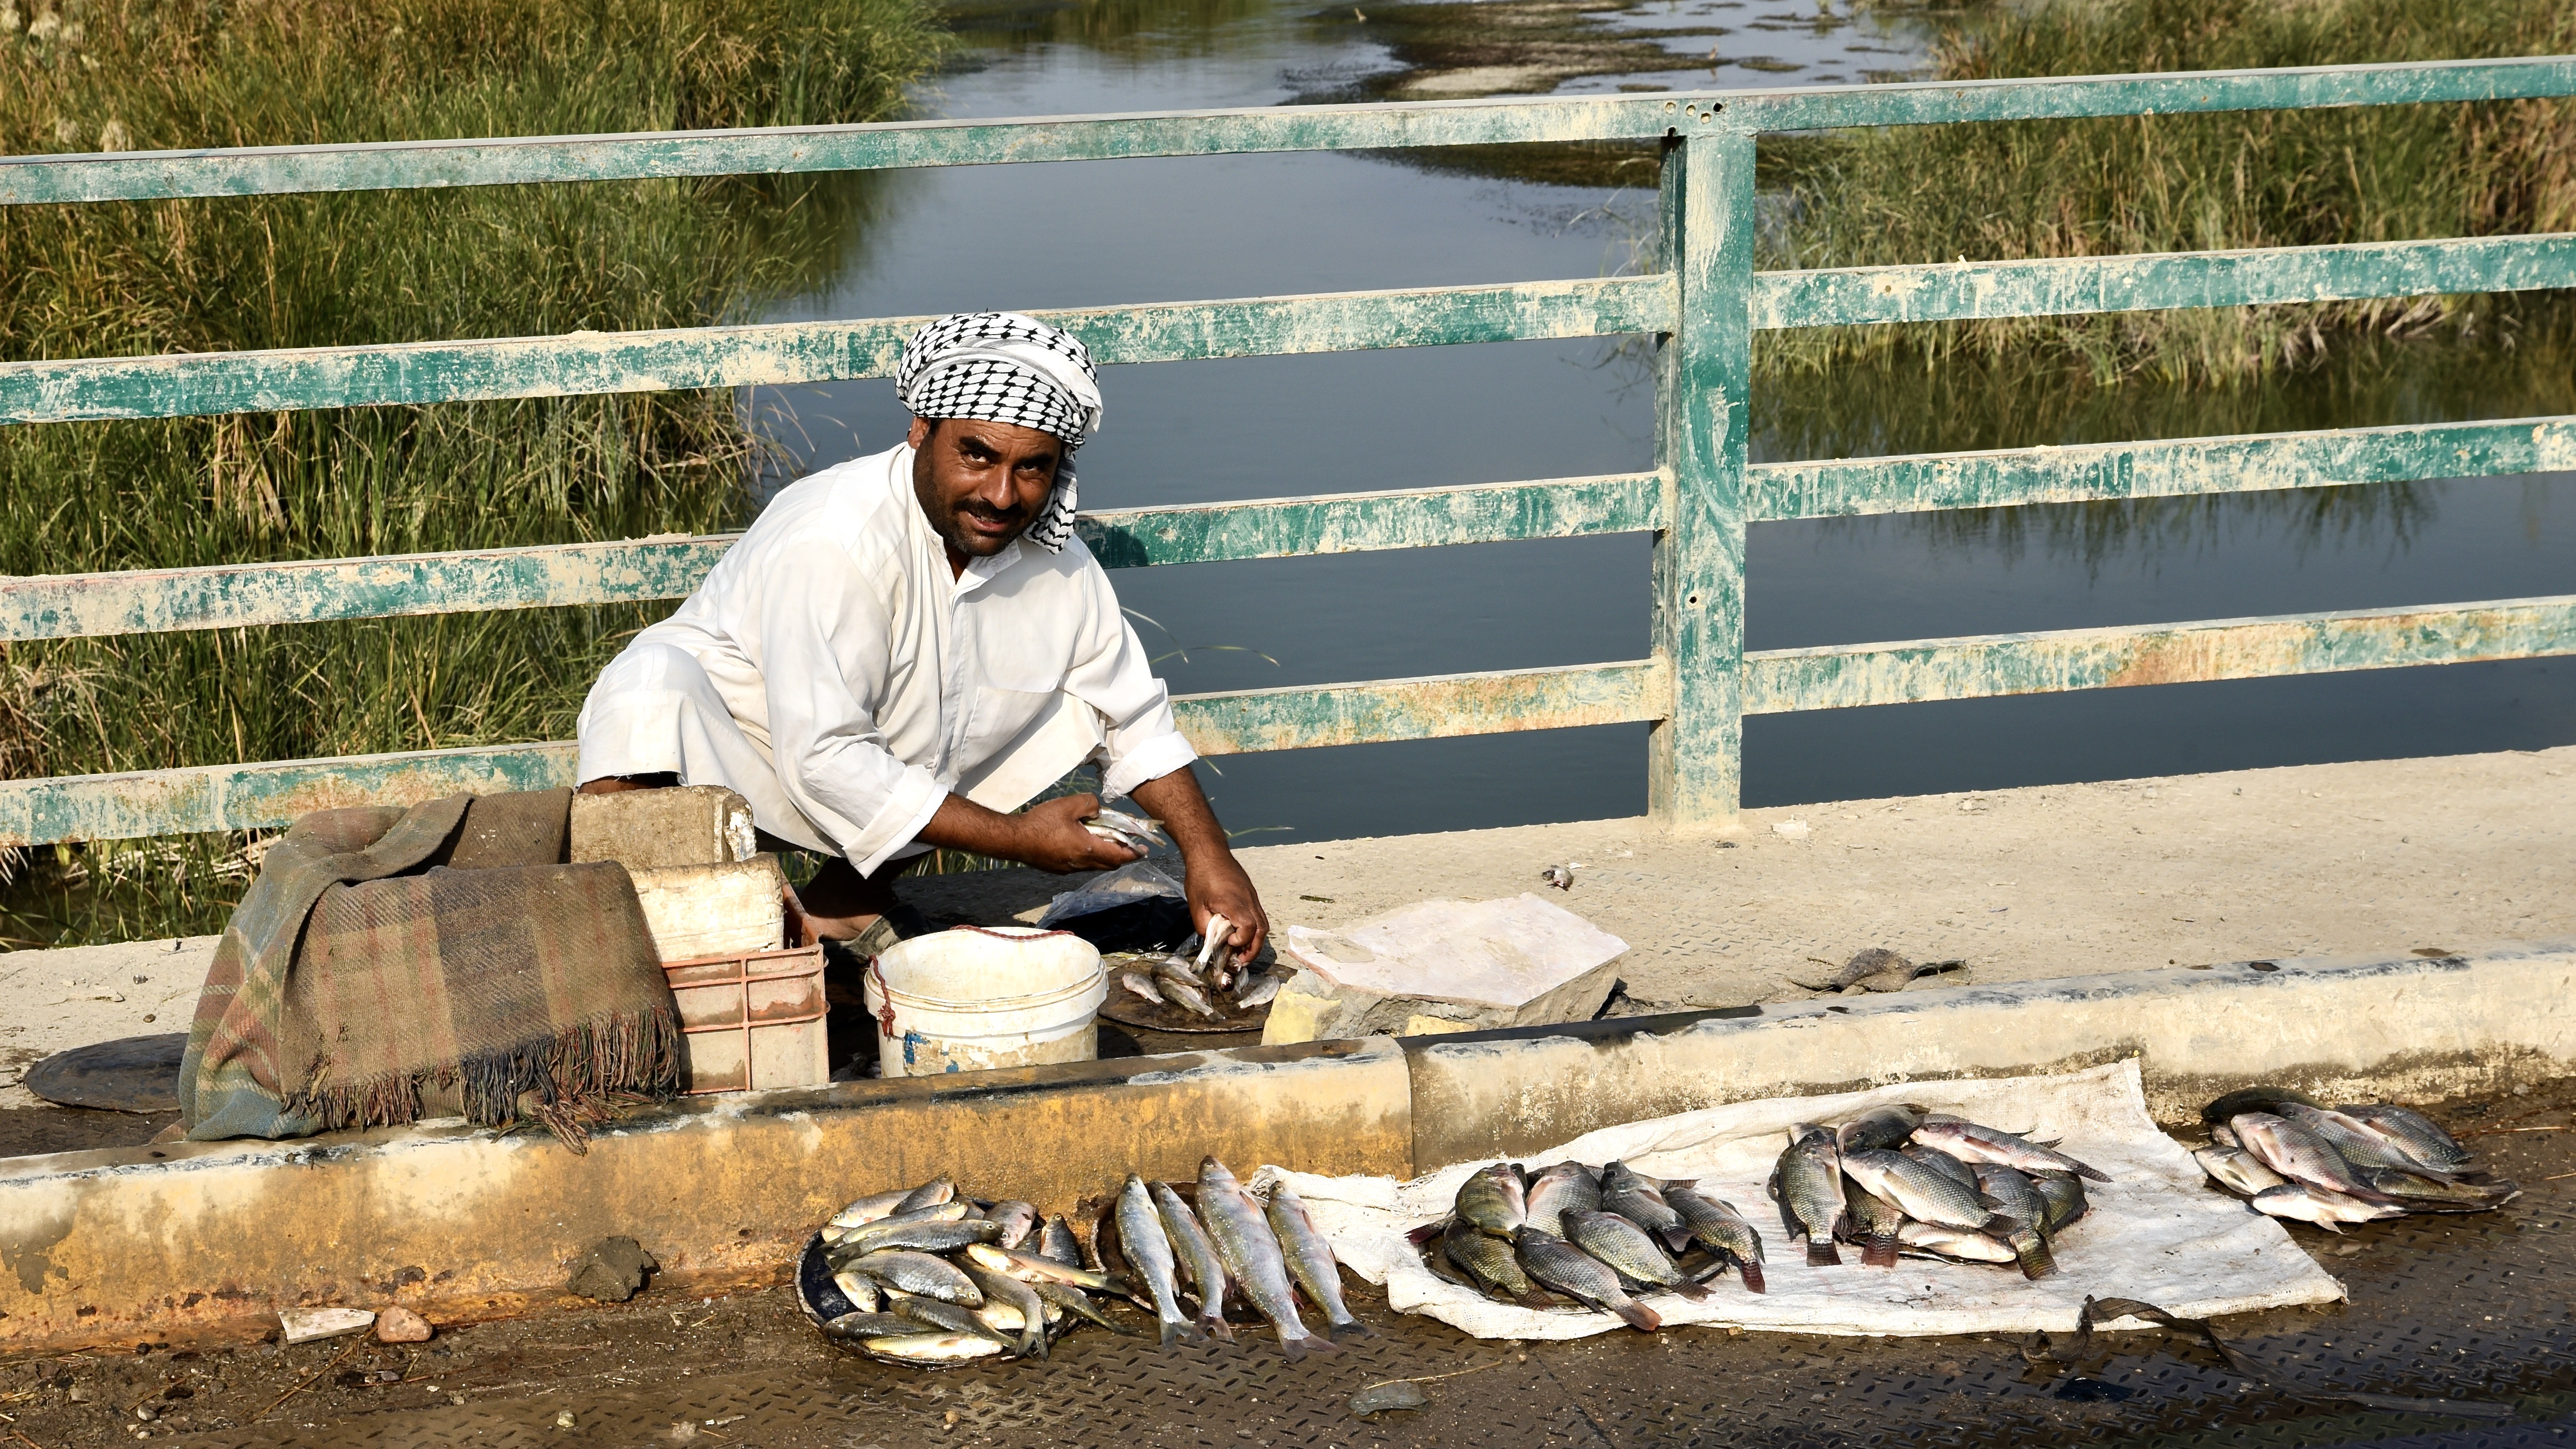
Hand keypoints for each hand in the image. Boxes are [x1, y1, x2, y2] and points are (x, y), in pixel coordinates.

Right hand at [1005, 793, 1146, 874]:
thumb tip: (1098, 811)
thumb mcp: (1069, 804)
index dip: (1133, 853)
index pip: (1119, 856)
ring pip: (1095, 866)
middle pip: (1109, 864)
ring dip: (1105, 856)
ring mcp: (1069, 869)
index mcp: (1088, 849)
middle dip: (1121, 856)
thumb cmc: (1041, 822)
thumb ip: (1090, 804)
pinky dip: (1090, 857)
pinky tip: (1083, 844)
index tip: (1143, 850)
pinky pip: (1081, 865)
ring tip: (1106, 842)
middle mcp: (1081, 864)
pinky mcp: (1058, 869)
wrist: (1014, 839)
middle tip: (1128, 846)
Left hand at [1185, 850, 1268, 967]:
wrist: (1209, 852)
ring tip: (1242, 951)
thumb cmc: (1200, 877)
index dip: (1241, 941)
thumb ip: (1204, 927)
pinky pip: (1258, 914)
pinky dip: (1253, 928)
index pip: (1249, 927)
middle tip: (1241, 960)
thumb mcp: (1195, 906)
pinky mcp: (1251, 893)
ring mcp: (1252, 896)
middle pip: (1262, 929)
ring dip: (1255, 940)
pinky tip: (1241, 933)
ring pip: (1263, 923)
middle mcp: (1248, 900)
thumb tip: (1212, 942)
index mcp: (1234, 902)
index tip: (1229, 944)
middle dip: (1254, 949)